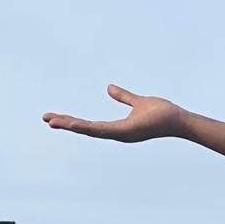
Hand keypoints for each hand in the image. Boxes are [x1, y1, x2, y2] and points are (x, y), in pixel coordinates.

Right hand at [43, 84, 188, 142]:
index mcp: (118, 128)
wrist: (178, 120)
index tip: (55, 117)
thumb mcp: (137, 101)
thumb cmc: (162, 113)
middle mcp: (118, 134)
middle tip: (46, 119)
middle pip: (87, 129)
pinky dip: (87, 127)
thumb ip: (123, 96)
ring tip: (53, 122)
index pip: (91, 125)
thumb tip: (109, 88)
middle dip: (66, 124)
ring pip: (91, 131)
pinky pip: (103, 130)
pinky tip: (74, 124)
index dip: (73, 121)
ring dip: (71, 126)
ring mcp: (122, 135)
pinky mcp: (126, 133)